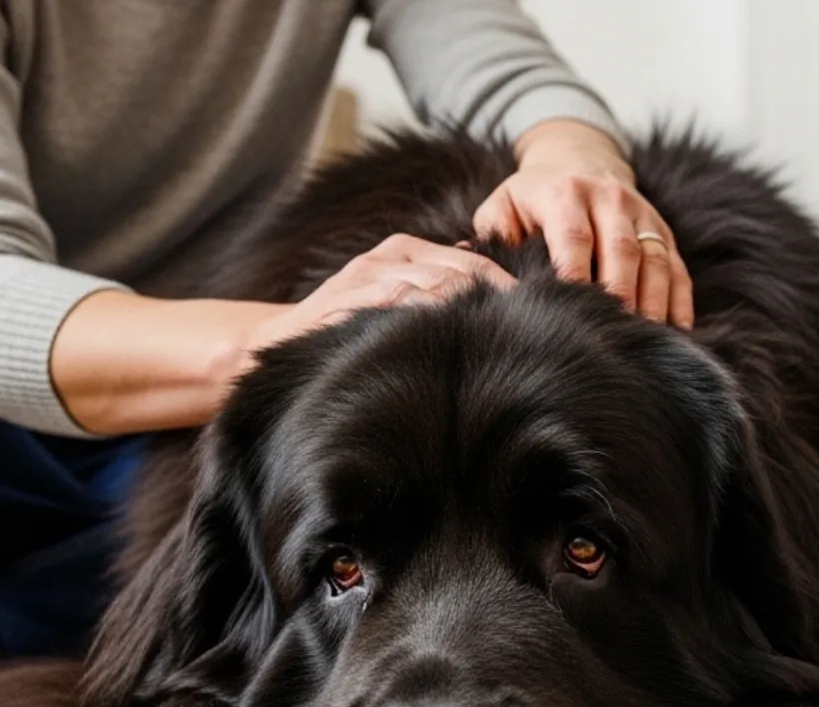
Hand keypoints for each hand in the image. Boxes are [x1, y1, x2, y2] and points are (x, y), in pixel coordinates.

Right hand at [234, 233, 512, 362]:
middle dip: (500, 301)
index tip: (541, 314)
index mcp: (405, 250)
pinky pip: (403, 305)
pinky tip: (455, 340)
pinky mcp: (351, 300)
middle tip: (534, 331)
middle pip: (464, 272)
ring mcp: (369, 276)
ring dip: (474, 314)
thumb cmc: (348, 328)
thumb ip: (436, 289)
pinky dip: (433, 319)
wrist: (276, 343)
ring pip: (440, 287)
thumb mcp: (394, 299)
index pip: (475, 263)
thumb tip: (491, 289)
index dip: (508, 289)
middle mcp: (389, 257)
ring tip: (504, 341)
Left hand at [473, 118, 692, 328]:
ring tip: (648, 339)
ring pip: (655, 260)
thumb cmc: (533, 195)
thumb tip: (469, 266)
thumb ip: (491, 236)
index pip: (574, 236)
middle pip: (621, 249)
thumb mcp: (504, 203)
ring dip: (653, 301)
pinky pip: (677, 267)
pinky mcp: (663, 231)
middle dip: (620, 292)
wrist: (579, 157)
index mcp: (565, 193)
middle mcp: (610, 199)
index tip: (573, 310)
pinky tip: (677, 331)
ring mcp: (642, 215)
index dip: (575, 274)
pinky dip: (679, 300)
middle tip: (616, 331)